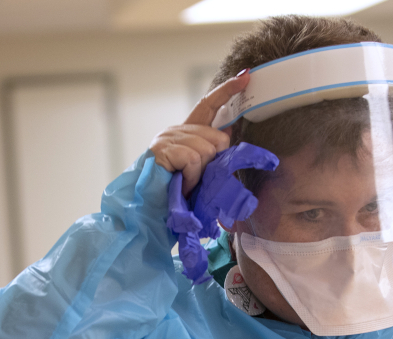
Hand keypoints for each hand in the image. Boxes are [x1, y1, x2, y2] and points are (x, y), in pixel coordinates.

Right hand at [150, 70, 249, 194]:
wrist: (147, 207)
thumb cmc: (173, 193)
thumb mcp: (197, 169)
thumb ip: (210, 151)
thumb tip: (229, 133)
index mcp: (185, 132)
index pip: (207, 105)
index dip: (227, 91)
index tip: (245, 77)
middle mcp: (175, 130)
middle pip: (217, 138)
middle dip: (213, 162)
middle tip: (197, 178)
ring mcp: (167, 138)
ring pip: (207, 150)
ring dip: (200, 174)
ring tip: (186, 184)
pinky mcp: (163, 149)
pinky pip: (193, 160)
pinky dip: (191, 178)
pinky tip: (182, 186)